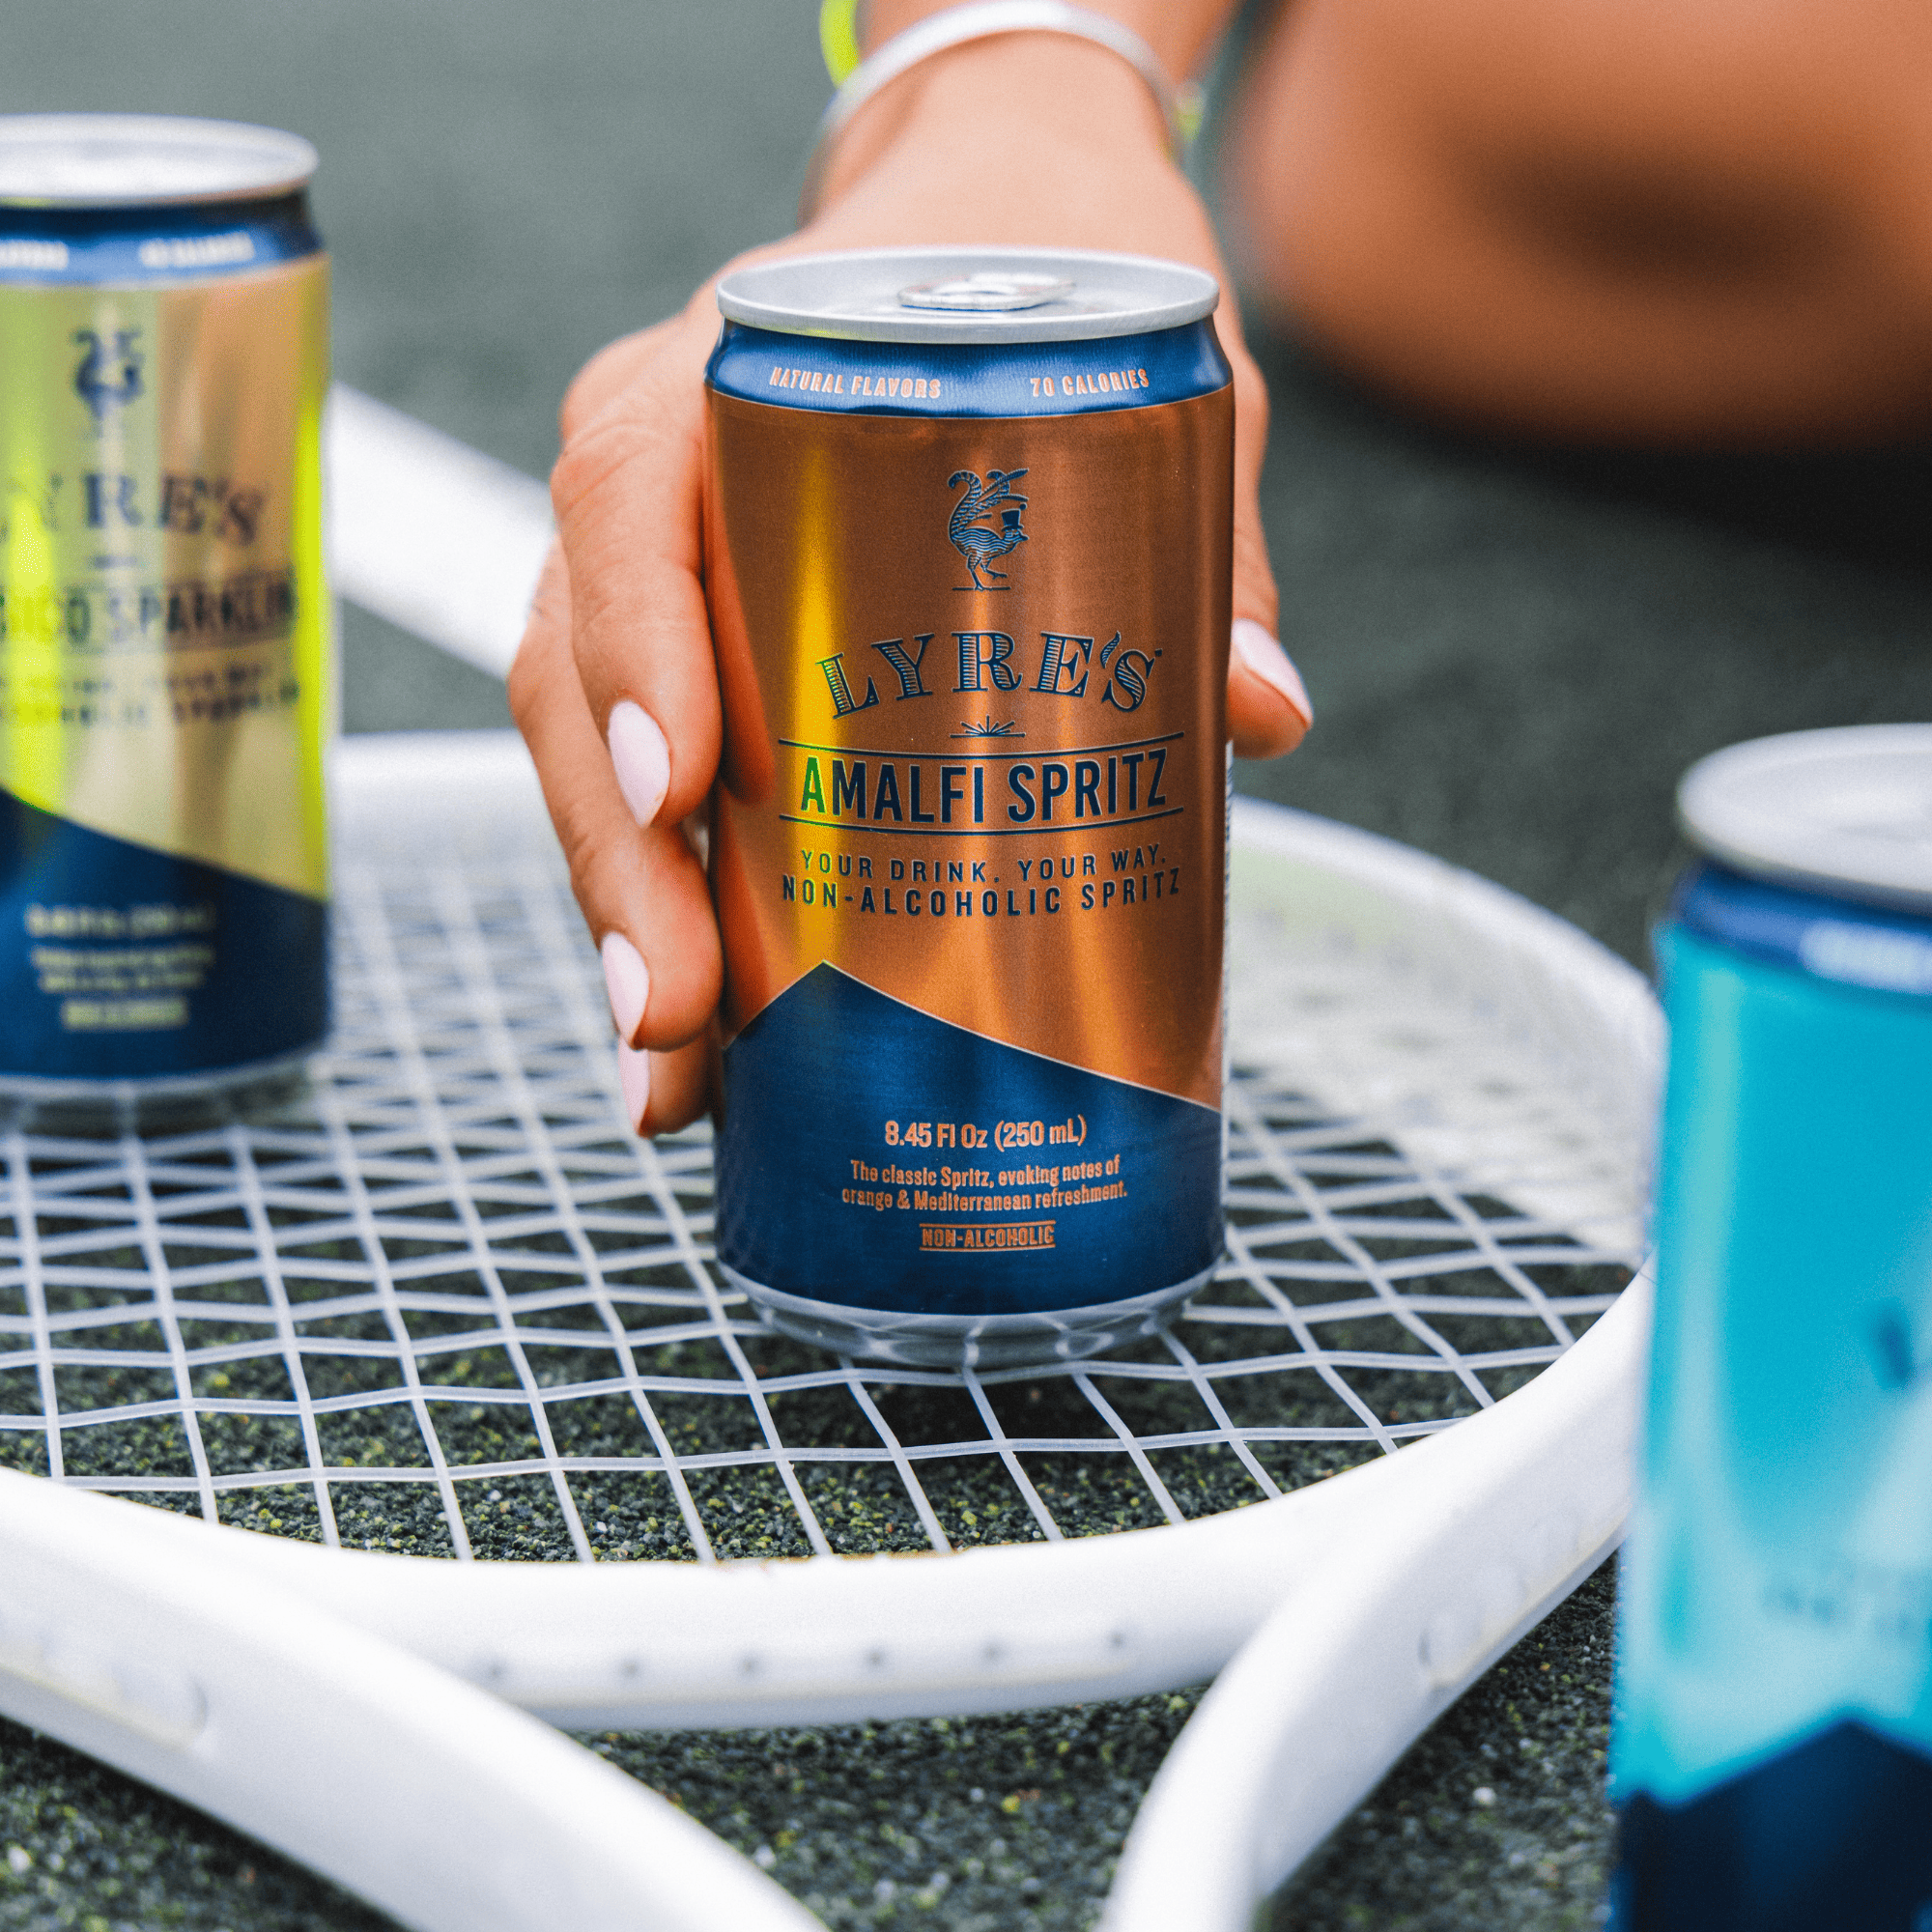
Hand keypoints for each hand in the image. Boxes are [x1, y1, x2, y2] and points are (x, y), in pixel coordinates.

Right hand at [509, 31, 1310, 1136]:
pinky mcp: (676, 647)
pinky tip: (689, 1028)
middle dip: (615, 860)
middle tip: (670, 1018)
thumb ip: (1206, 532)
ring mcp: (644, 571)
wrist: (978, 215)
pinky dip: (652, 895)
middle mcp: (645, 480)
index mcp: (717, 381)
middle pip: (573, 673)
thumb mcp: (1136, 372)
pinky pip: (624, 770)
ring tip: (667, 1071)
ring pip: (576, 744)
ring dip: (614, 910)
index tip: (688, 793)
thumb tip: (1260, 719)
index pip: (631, 504)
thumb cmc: (1027, 282)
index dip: (640, 652)